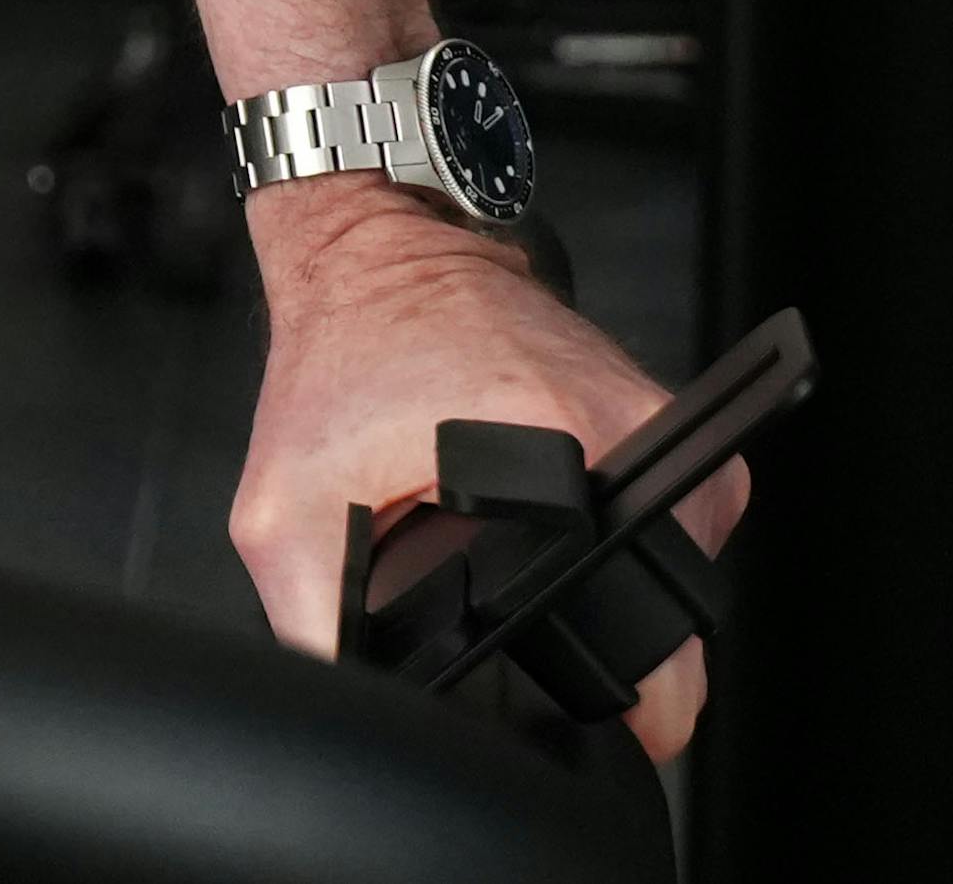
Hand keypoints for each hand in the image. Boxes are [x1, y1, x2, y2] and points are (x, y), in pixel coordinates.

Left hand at [232, 186, 744, 759]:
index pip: (630, 636)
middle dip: (588, 641)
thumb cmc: (345, 351)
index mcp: (559, 450)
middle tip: (499, 576)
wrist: (383, 249)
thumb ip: (314, 614)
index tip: (555, 690)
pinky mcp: (663, 418)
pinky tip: (542, 513)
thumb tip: (359, 703)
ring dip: (600, 589)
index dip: (595, 691)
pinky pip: (663, 522)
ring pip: (665, 572)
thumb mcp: (287, 498)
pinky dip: (608, 538)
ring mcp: (658, 422)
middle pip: (656, 617)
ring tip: (514, 538)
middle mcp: (632, 434)